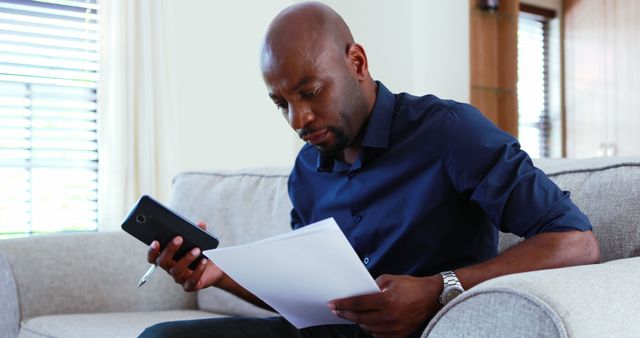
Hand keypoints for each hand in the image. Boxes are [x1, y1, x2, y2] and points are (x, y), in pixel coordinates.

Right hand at [147, 221, 224, 291]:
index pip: (154, 257)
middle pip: (163, 262)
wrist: (215, 269)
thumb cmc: (202, 254)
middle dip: (170, 249)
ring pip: (177, 270)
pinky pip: (192, 280)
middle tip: (179, 238)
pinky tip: (204, 261)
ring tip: (197, 250)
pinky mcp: (190, 285)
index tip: (155, 241)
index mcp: (169, 258)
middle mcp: (171, 269)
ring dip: (186, 258)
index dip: (152, 251)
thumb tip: (200, 224)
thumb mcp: (200, 242)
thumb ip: (198, 232)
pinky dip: (198, 270)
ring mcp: (180, 278)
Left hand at [328, 274, 442, 337]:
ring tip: (352, 315)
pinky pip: (379, 335)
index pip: (359, 304)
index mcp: (387, 300)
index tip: (332, 304)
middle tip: (337, 310)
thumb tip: (360, 292)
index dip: (343, 304)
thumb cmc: (412, 286)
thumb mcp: (391, 279)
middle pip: (360, 318)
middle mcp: (390, 316)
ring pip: (368, 328)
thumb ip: (374, 285)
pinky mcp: (400, 334)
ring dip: (358, 321)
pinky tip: (368, 322)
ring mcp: (395, 328)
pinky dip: (371, 329)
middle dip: (346, 314)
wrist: (432, 297)